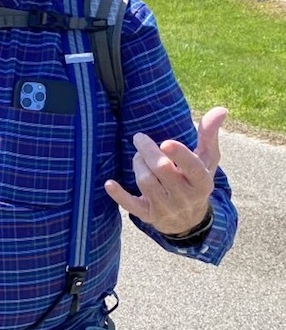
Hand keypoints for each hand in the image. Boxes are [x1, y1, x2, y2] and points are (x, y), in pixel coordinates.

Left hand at [104, 107, 225, 235]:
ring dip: (137, 164)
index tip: (165, 142)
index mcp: (202, 182)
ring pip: (146, 182)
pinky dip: (120, 195)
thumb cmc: (196, 179)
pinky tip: (109, 183)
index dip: (180, 155)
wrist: (189, 219)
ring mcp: (166, 208)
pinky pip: (132, 206)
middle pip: (163, 170)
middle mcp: (185, 197)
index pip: (193, 168)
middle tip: (139, 138)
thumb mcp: (206, 160)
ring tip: (138, 156)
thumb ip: (208, 135)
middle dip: (148, 152)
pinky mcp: (148, 215)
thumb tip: (221, 109)